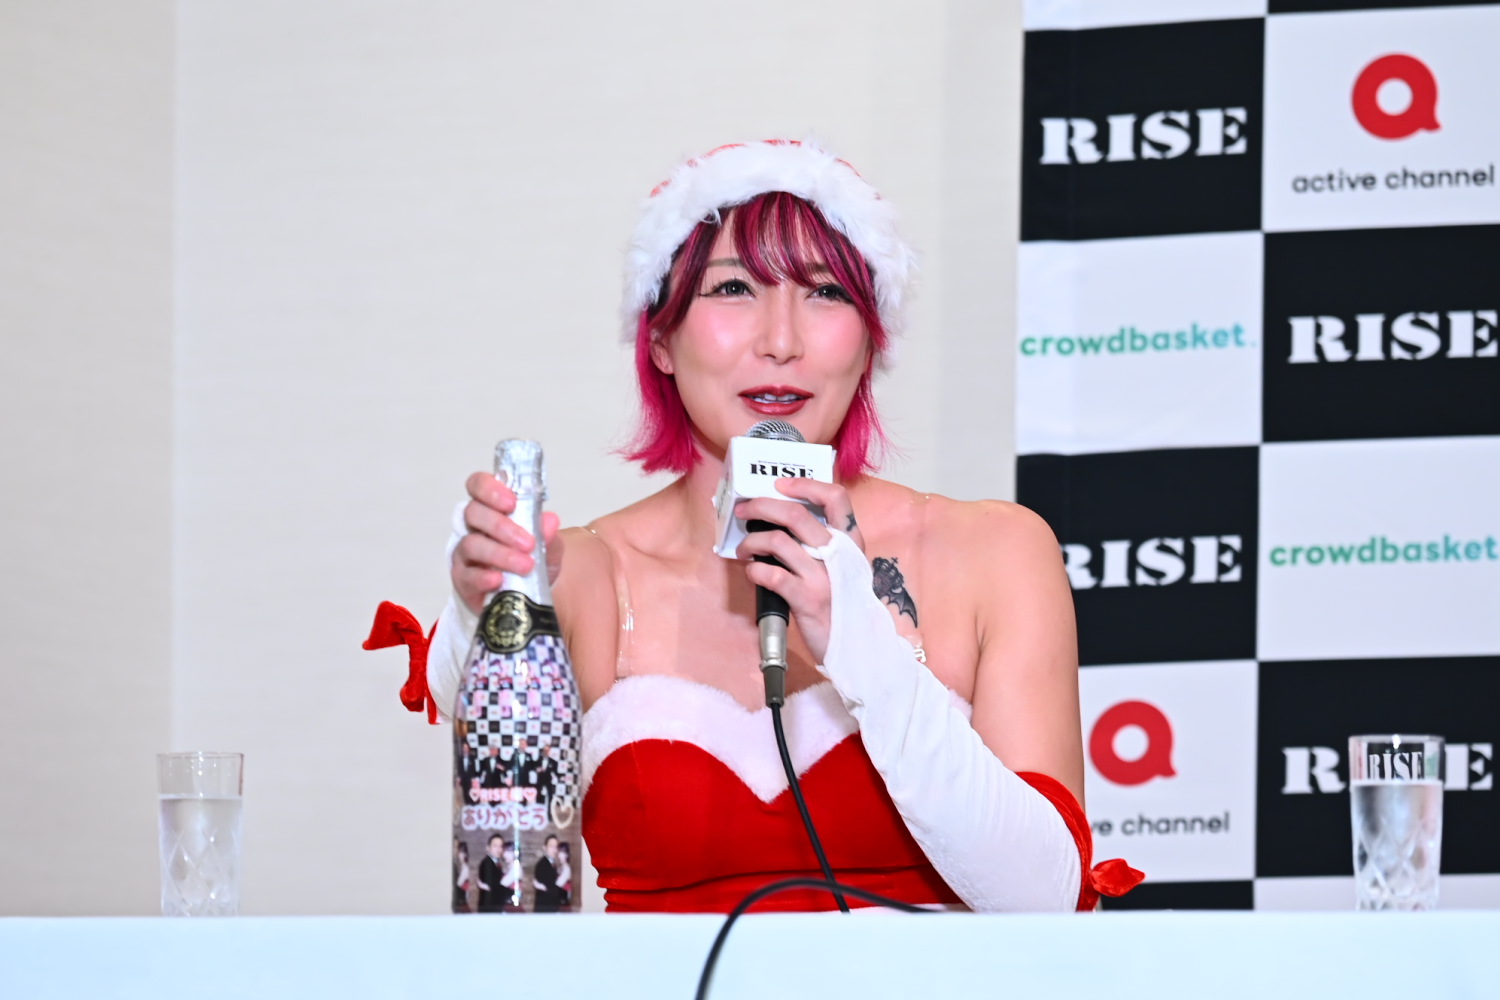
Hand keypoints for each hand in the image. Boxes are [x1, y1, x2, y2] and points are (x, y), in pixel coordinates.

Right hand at [451, 471, 562, 614]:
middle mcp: (474, 527)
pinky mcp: (463, 579)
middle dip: (501, 526)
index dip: (490, 489)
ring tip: (525, 566)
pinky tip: (498, 580)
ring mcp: (466, 553)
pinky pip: (466, 575)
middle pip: (474, 513)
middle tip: (528, 543)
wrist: (526, 599)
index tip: (511, 502)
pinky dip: (483, 577)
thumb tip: (550, 521)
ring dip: (500, 554)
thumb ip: (549, 535)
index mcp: (493, 509)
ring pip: (472, 544)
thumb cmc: (532, 564)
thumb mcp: (548, 548)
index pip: (479, 485)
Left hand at [733, 478, 865, 664]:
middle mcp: (840, 555)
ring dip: (752, 541)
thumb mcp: (845, 567)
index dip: (806, 484)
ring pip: (778, 541)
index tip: (780, 484)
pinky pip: (772, 575)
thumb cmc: (843, 604)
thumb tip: (783, 521)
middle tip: (744, 510)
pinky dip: (755, 570)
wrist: (857, 647)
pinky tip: (753, 573)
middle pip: (796, 514)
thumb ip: (824, 544)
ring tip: (745, 549)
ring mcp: (824, 577)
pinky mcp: (807, 600)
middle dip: (762, 506)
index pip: (836, 498)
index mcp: (851, 542)